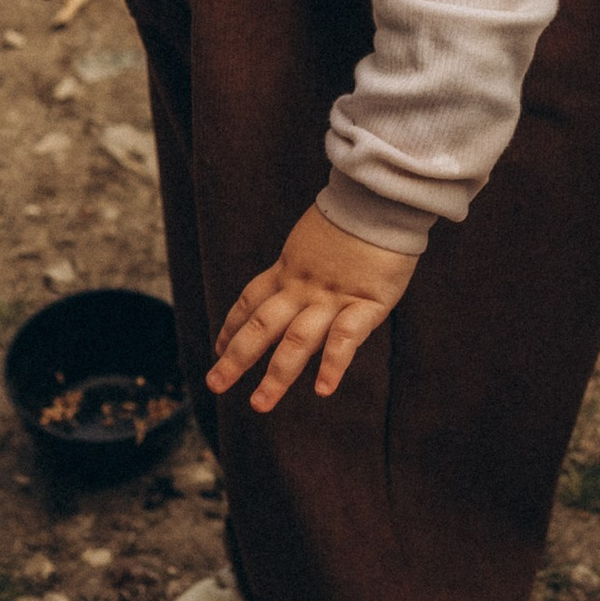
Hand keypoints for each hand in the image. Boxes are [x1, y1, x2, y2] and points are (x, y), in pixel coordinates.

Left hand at [207, 201, 416, 410]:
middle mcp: (302, 287)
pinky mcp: (365, 303)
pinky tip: (323, 390)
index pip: (251, 300)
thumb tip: (302, 271)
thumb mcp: (317, 236)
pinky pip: (344, 339)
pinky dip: (333, 365)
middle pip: (260, 327)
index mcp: (290, 268)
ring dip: (276, 375)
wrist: (384, 195)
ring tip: (259, 405)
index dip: (232, 325)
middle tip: (215, 384)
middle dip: (236, 359)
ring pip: (295, 341)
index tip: (218, 347)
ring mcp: (332, 298)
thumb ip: (308, 261)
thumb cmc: (359, 212)